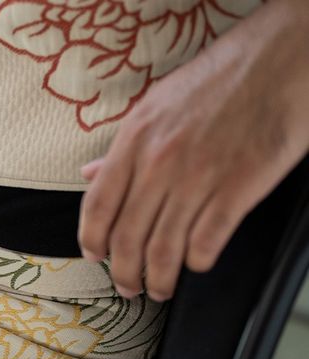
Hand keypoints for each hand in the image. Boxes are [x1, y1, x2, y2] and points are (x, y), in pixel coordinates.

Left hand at [77, 0, 308, 300]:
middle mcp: (160, 163)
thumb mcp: (157, 104)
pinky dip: (197, 262)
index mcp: (134, 141)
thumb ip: (122, 147)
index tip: (96, 258)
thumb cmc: (221, 78)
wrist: (280, 59)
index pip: (97, 207)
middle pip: (128, 237)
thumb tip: (90, 174)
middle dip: (125, 272)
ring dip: (159, 277)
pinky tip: (197, 264)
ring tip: (160, 289)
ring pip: (164, 248)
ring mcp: (199, 177)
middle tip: (130, 288)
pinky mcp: (239, 187)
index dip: (92, 241)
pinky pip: (207, 241)